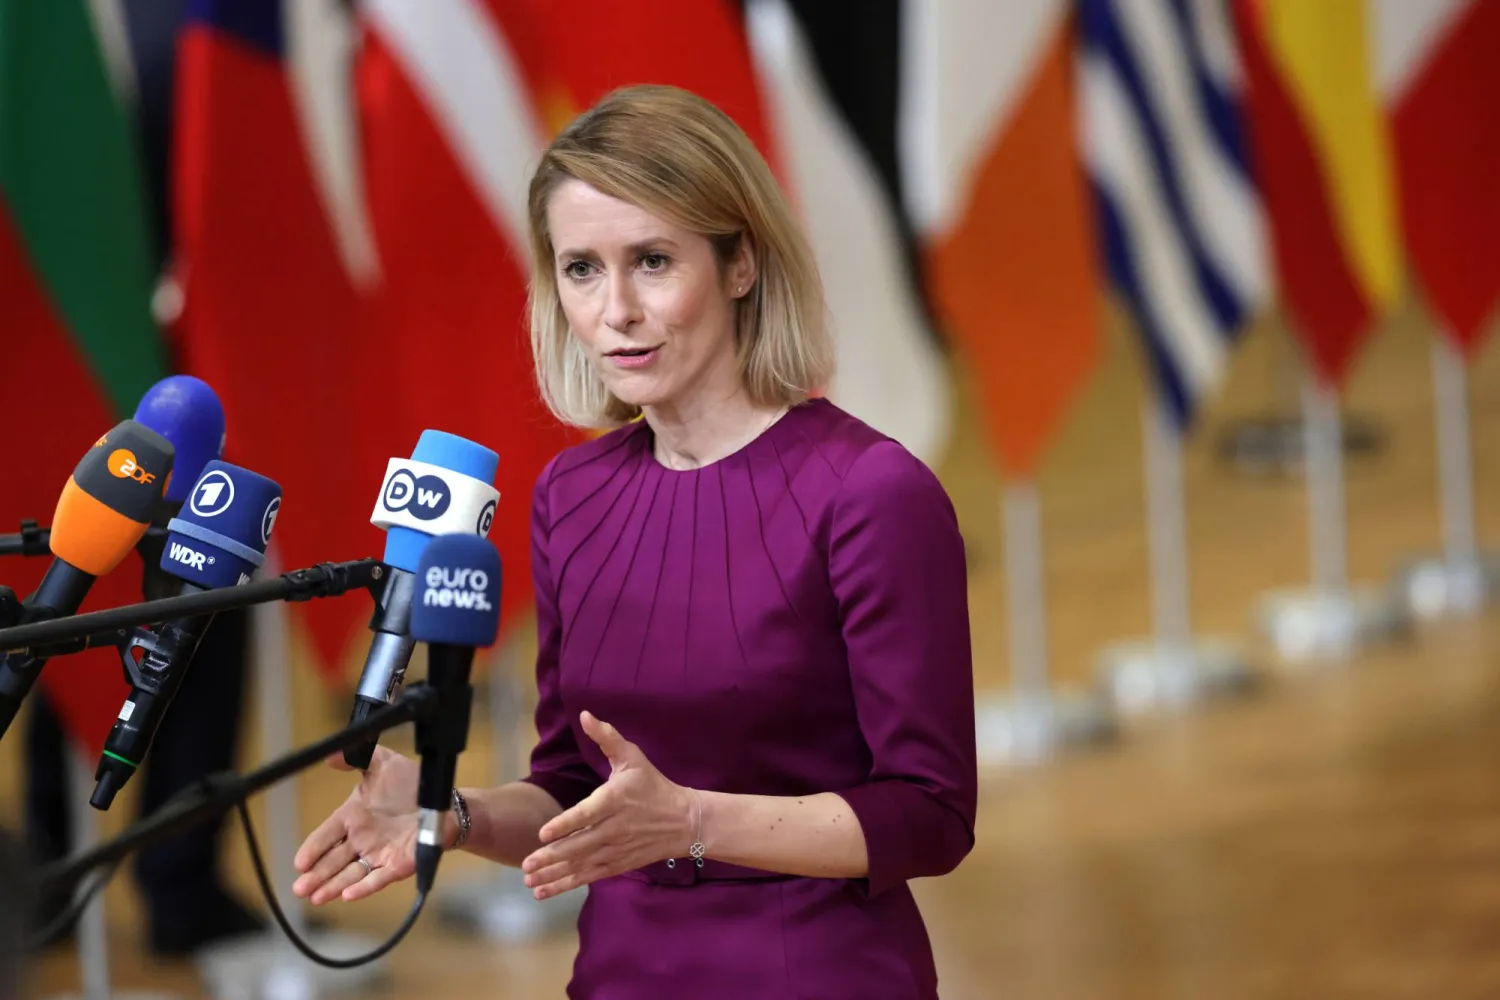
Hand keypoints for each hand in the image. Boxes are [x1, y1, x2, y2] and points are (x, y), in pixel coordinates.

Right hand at [291, 747, 422, 904]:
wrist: (443, 799)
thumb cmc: (410, 783)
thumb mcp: (383, 764)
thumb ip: (358, 757)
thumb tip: (330, 755)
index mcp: (353, 816)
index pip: (326, 835)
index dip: (313, 849)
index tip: (299, 863)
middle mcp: (362, 839)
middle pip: (333, 861)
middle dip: (316, 875)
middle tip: (299, 889)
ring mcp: (379, 854)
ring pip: (351, 874)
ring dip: (333, 886)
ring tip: (316, 898)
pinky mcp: (398, 864)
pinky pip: (379, 878)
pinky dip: (364, 887)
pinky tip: (348, 896)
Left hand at [520, 711, 692, 899]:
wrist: (683, 820)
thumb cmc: (653, 785)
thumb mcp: (633, 757)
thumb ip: (607, 737)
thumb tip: (585, 715)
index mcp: (616, 800)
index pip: (587, 814)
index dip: (565, 824)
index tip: (543, 833)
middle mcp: (615, 828)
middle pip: (580, 845)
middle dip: (551, 856)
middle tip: (526, 864)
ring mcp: (616, 849)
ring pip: (581, 864)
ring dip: (554, 874)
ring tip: (530, 881)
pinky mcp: (618, 864)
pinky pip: (588, 876)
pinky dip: (566, 884)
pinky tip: (544, 891)